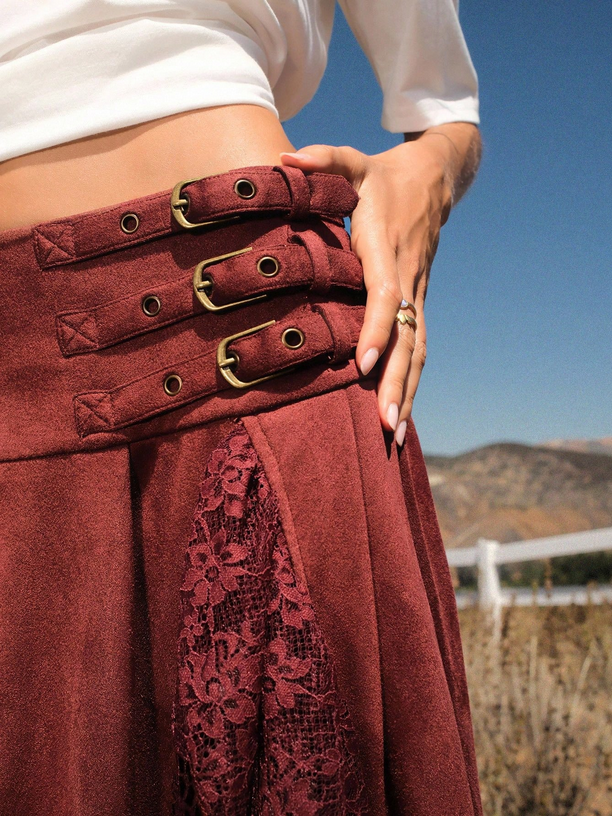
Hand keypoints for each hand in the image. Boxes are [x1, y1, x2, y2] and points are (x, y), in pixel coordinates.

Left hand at [279, 127, 469, 444]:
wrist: (435, 178)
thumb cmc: (382, 174)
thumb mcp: (353, 160)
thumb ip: (322, 159)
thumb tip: (283, 159)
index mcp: (386, 247)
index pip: (386, 294)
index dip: (376, 329)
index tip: (363, 365)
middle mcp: (406, 276)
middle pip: (408, 336)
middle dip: (397, 381)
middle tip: (385, 424)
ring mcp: (417, 294)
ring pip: (417, 349)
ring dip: (407, 391)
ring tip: (394, 434)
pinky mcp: (418, 304)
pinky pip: (418, 348)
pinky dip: (411, 382)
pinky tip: (401, 415)